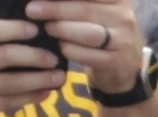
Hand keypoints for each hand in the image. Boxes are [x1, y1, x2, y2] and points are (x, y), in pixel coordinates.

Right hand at [0, 18, 68, 116]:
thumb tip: (24, 42)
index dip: (16, 29)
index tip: (36, 30)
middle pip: (7, 55)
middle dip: (35, 56)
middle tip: (54, 58)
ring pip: (14, 80)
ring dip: (40, 79)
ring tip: (58, 77)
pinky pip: (13, 100)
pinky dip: (32, 96)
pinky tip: (45, 93)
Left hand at [29, 0, 146, 96]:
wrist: (123, 69)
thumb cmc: (103, 32)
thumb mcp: (97, 11)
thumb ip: (77, 3)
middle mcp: (125, 16)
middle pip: (86, 9)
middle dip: (55, 8)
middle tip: (32, 10)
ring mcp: (124, 40)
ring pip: (88, 33)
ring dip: (62, 29)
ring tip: (46, 28)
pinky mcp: (118, 61)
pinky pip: (89, 55)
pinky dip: (70, 50)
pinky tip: (59, 47)